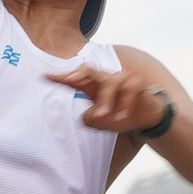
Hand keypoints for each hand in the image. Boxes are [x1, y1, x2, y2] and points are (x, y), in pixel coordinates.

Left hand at [47, 62, 175, 136]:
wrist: (148, 116)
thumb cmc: (120, 115)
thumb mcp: (101, 122)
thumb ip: (91, 120)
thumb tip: (90, 115)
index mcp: (94, 87)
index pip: (75, 80)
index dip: (60, 77)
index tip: (44, 76)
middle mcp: (106, 80)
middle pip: (89, 71)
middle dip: (78, 74)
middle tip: (69, 81)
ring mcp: (122, 80)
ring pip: (110, 83)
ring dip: (106, 101)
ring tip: (104, 117)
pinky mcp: (137, 84)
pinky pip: (129, 90)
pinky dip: (125, 104)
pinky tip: (123, 117)